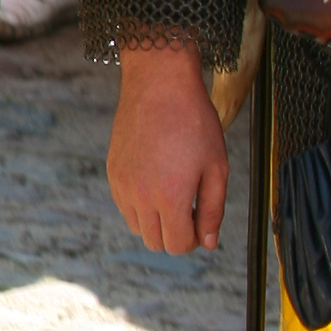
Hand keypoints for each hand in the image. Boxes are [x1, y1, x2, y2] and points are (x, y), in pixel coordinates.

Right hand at [108, 39, 228, 253]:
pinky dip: (140, 206)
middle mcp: (141, 195)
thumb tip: (207, 243)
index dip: (194, 239)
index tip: (201, 220)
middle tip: (190, 208)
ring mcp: (123, 185)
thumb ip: (212, 210)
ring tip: (172, 195)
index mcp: (170, 196)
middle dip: (176, 234)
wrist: (159, 84)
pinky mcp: (113, 173)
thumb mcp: (216, 167)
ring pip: (138, 228)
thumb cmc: (194, 121)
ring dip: (157, 222)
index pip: (178, 245)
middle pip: (156, 243)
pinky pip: (125, 207)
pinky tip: (156, 181)